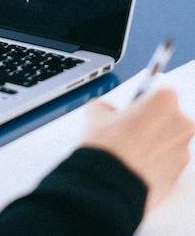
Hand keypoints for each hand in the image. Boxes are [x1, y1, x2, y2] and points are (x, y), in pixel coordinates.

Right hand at [80, 88, 194, 210]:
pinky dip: (157, 162)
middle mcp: (180, 123)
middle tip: (131, 129)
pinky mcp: (180, 173)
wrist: (109, 186)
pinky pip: (169, 161)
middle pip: (169, 116)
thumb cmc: (108, 148)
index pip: (161, 91)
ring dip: (155, 142)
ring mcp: (183, 150)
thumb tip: (107, 112)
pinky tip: (135, 165)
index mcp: (164, 100)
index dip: (145, 100)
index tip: (137, 106)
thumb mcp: (96, 113)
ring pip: (169, 139)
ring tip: (130, 151)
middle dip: (153, 121)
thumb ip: (107, 107)